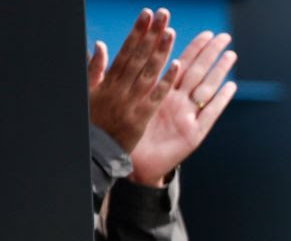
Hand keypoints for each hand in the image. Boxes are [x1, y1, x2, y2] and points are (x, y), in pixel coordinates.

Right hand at [88, 8, 179, 152]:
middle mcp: (120, 88)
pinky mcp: (140, 118)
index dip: (138, 32)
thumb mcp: (88, 93)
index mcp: (108, 81)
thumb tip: (98, 45)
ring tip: (171, 32)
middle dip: (151, 34)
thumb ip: (94, 70)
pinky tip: (177, 66)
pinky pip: (156, 97)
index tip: (147, 14)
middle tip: (163, 14)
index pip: (126, 51)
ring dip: (160, 51)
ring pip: (148, 72)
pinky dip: (165, 81)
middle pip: (139, 56)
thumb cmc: (92, 122)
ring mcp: (131, 102)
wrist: (92, 152)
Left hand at [128, 31, 237, 186]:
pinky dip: (221, 100)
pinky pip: (210, 114)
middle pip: (198, 72)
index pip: (181, 64)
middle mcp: (178, 102)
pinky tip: (231, 86)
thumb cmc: (129, 135)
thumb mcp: (129, 103)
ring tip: (231, 55)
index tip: (205, 33)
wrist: (135, 164)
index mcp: (163, 92)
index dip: (193, 48)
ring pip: (207, 89)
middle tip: (224, 37)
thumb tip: (116, 50)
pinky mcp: (194, 134)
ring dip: (220, 71)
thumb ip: (130, 79)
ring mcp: (188, 116)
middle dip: (211, 53)